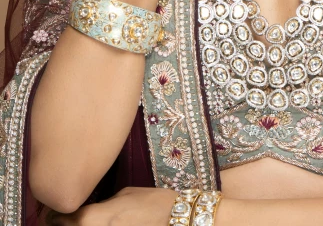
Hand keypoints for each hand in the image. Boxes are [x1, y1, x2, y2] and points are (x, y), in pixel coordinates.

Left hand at [46, 186, 176, 224]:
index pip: (65, 220)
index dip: (55, 216)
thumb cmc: (152, 203)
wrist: (176, 219)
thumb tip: (91, 208)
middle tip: (59, 219)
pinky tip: (97, 225)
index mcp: (95, 218)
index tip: (51, 213)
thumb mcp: (124, 195)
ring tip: (79, 222)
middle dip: (63, 225)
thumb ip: (103, 204)